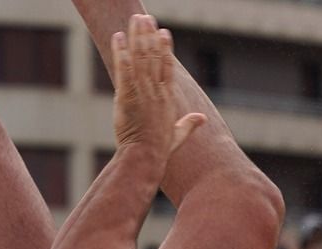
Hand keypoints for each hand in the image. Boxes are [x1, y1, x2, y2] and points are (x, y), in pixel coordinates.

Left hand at [112, 15, 204, 157]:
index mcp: (168, 98)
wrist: (146, 157)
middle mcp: (156, 91)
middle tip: (145, 18)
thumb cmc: (160, 149)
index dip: (165, 48)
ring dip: (136, 37)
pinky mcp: (127, 95)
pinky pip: (124, 69)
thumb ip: (190, 124)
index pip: (167, 67)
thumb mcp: (179, 135)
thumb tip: (202, 118)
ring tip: (134, 20)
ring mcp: (142, 92)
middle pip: (153, 56)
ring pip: (140, 58)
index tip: (163, 32)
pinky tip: (118, 38)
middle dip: (149, 35)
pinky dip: (121, 52)